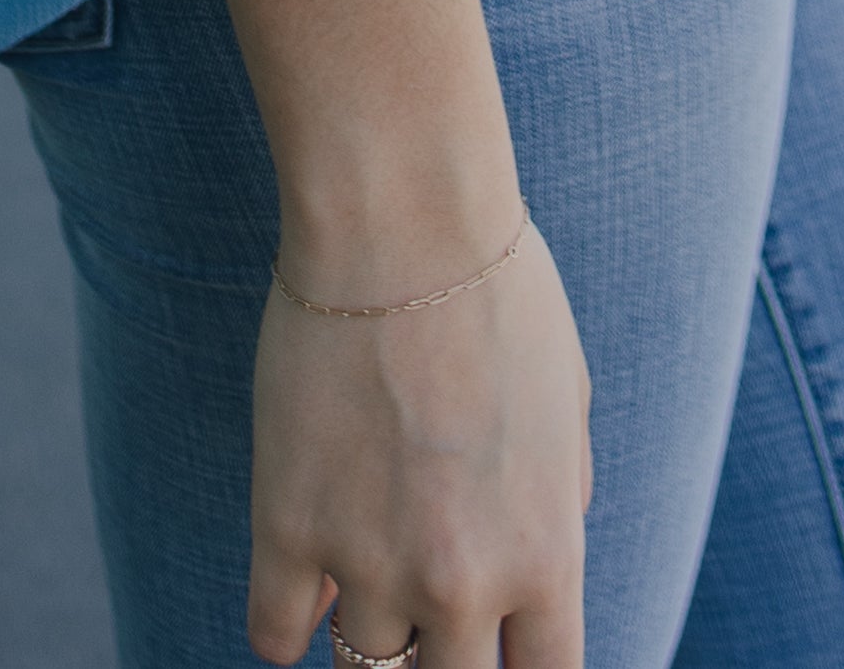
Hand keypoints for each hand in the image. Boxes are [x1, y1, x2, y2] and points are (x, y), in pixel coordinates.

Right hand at [246, 219, 593, 668]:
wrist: (405, 219)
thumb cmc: (499, 288)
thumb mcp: (568, 403)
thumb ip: (561, 499)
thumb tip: (545, 558)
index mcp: (547, 555)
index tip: (499, 646)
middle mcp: (462, 582)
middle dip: (443, 659)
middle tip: (428, 605)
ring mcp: (370, 562)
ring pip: (366, 666)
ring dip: (368, 625)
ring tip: (367, 563)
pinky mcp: (287, 527)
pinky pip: (274, 636)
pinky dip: (287, 625)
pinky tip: (302, 581)